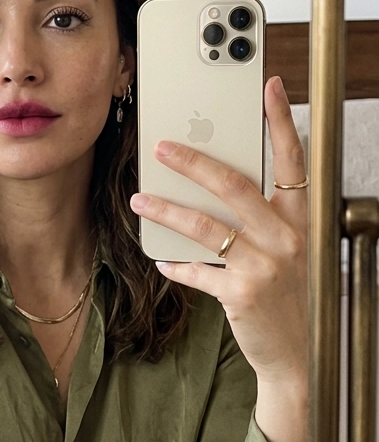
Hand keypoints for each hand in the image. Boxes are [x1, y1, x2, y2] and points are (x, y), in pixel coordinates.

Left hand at [130, 76, 307, 441]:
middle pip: (235, 185)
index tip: (268, 87)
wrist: (298, 354)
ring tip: (140, 200)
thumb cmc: (290, 295)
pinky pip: (197, 270)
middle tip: (162, 147)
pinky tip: (160, 258)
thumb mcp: (289, 250)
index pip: (294, 160)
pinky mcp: (241, 293)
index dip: (281, 122)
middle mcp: (287, 237)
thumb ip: (264, 217)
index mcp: (302, 219)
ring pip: (206, 226)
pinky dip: (175, 264)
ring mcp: (265, 266)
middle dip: (194, 161)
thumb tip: (217, 184)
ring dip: (167, 210)